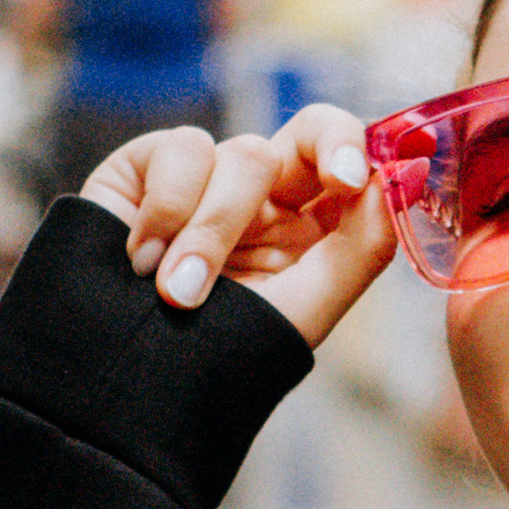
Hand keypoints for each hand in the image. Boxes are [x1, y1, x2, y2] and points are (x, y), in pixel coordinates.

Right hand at [81, 109, 397, 352]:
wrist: (115, 379)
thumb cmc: (214, 358)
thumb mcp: (304, 310)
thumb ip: (362, 246)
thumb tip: (392, 181)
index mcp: (309, 230)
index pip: (348, 162)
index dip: (360, 149)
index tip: (356, 176)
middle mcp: (265, 199)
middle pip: (312, 129)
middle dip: (326, 149)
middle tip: (340, 177)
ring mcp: (209, 180)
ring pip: (245, 153)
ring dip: (216, 231)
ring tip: (180, 293)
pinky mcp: (148, 168)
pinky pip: (183, 150)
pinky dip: (167, 210)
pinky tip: (141, 260)